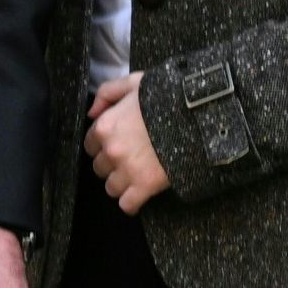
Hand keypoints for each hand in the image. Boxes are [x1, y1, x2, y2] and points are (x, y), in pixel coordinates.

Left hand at [84, 74, 171, 213]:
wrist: (196, 115)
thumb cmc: (166, 96)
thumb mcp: (135, 82)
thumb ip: (108, 92)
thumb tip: (92, 113)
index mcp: (106, 126)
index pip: (90, 145)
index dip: (103, 146)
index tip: (117, 144)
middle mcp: (111, 150)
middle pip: (99, 168)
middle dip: (112, 165)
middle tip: (130, 159)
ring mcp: (127, 170)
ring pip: (111, 188)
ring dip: (122, 184)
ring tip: (137, 176)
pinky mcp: (145, 186)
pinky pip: (127, 205)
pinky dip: (132, 203)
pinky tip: (140, 195)